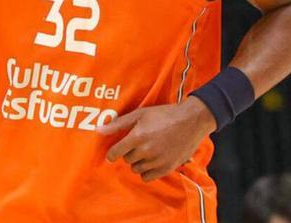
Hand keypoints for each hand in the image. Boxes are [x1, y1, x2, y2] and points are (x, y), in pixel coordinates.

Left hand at [98, 97, 216, 181]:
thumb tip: (98, 130)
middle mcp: (146, 151)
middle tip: (137, 144)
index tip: (113, 153)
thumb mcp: (140, 114)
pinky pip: (148, 177)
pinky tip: (151, 161)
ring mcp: (158, 161)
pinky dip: (147, 171)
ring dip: (138, 162)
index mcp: (138, 137)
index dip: (112, 154)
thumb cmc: (164, 115)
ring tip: (146, 151)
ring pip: (137, 169)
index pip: (115, 153)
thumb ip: (118, 124)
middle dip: (129, 153)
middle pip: (127, 160)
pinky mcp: (167, 168)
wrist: (191, 121)